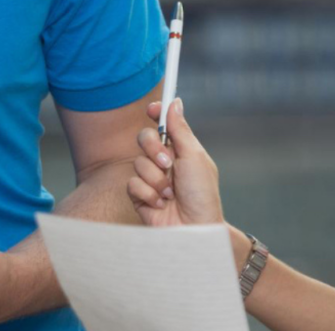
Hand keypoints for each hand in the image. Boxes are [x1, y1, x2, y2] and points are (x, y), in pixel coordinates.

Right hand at [127, 98, 223, 226]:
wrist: (194, 231)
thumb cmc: (202, 195)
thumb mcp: (194, 157)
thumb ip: (180, 130)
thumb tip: (175, 102)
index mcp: (180, 150)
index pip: (163, 125)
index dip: (156, 114)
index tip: (153, 109)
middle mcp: (164, 162)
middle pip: (144, 138)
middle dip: (153, 149)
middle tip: (168, 163)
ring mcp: (151, 179)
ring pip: (137, 163)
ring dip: (156, 178)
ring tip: (170, 193)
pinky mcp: (140, 197)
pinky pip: (132, 184)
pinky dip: (148, 193)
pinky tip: (161, 203)